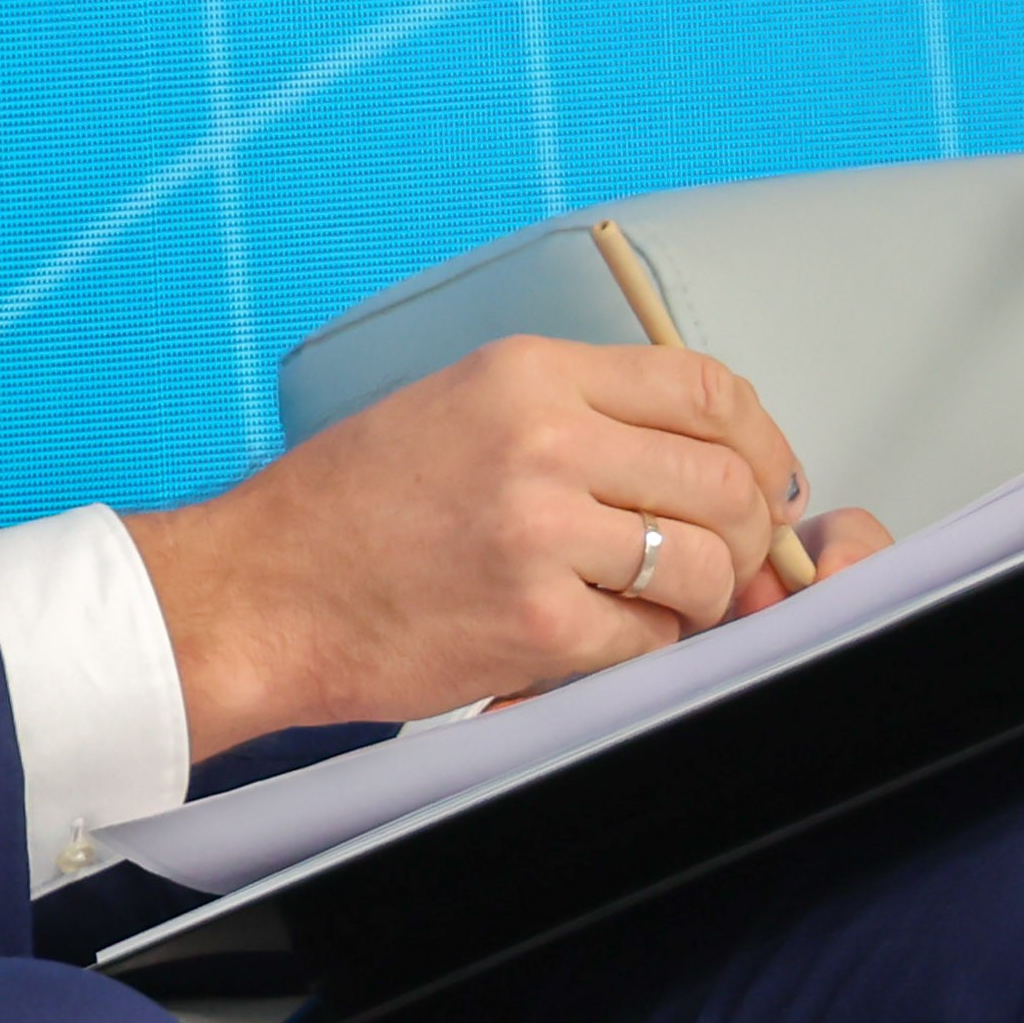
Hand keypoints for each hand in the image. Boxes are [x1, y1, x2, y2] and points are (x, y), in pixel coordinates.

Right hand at [123, 335, 885, 762]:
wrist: (259, 593)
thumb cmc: (349, 508)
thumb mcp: (457, 407)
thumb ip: (573, 414)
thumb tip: (699, 454)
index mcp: (527, 374)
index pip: (705, 388)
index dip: (760, 442)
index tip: (764, 479)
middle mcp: (543, 440)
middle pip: (723, 481)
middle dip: (745, 534)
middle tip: (722, 563)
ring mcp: (541, 535)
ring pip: (704, 567)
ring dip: (700, 599)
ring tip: (652, 606)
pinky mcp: (537, 626)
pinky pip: (650, 639)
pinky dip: (640, 648)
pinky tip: (591, 638)